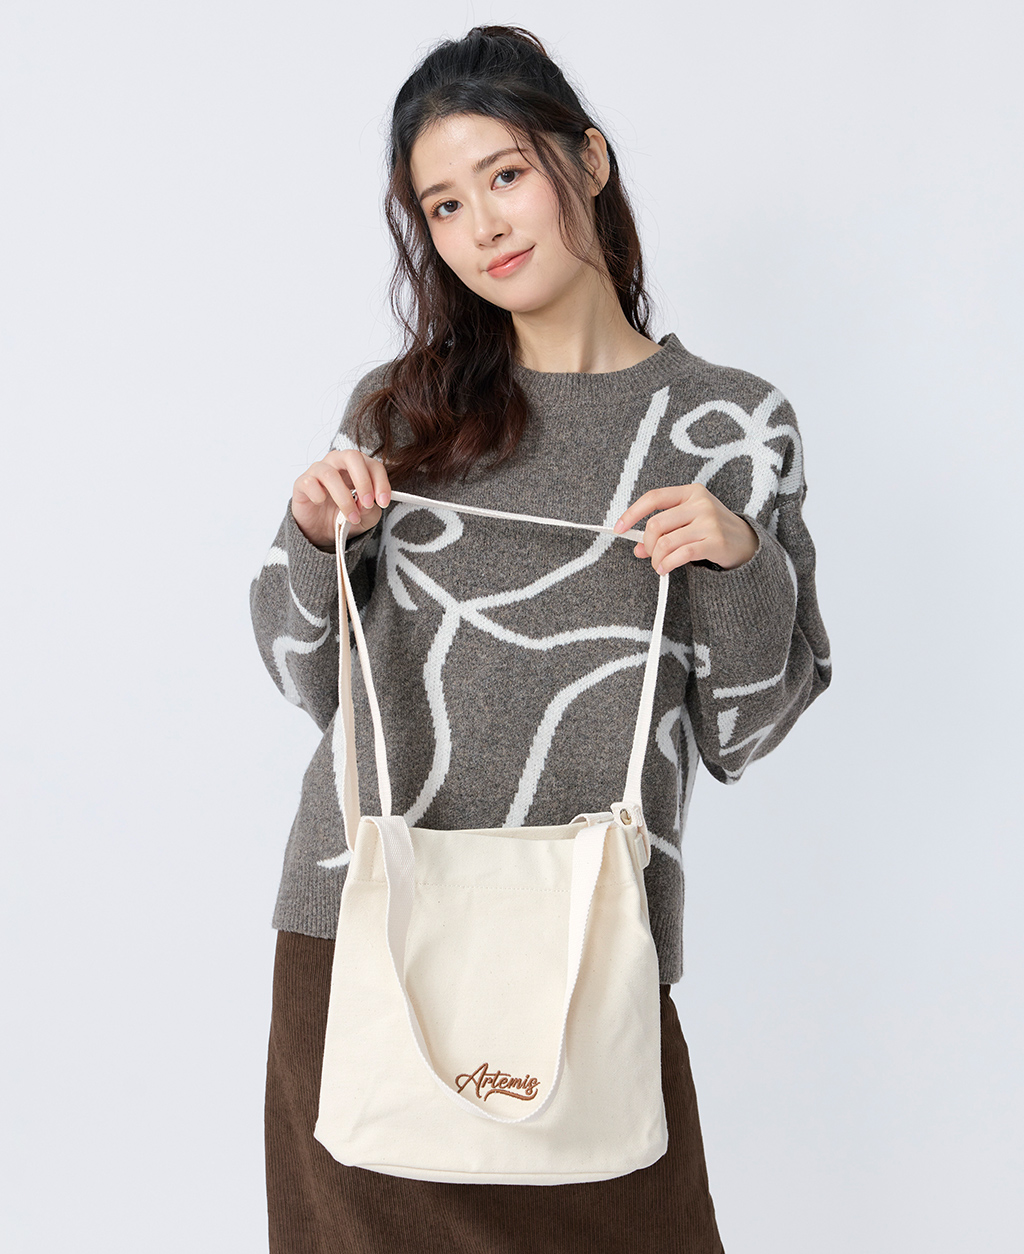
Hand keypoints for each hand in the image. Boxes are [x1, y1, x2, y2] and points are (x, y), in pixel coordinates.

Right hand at [291, 449, 391, 549]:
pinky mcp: (302, 483)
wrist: (321, 531)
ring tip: (351, 517)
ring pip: (330, 475)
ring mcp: (318, 470)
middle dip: (363, 481)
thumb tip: (366, 504)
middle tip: (368, 503)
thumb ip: (371, 510)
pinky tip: (321, 503)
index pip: (372, 465)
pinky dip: (318, 495)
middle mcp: (337, 462)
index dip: (381, 482)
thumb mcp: (366, 517)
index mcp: (357, 467)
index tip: (383, 502)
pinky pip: (310, 483)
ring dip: (344, 499)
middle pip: (352, 456)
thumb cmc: (345, 516)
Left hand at [613, 484, 758, 573]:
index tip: (618, 528)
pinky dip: (668, 564)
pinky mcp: (715, 541)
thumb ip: (663, 532)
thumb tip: (638, 547)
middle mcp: (700, 503)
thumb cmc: (712, 530)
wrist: (747, 542)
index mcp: (690, 492)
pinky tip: (666, 569)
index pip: (653, 497)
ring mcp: (709, 521)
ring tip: (660, 565)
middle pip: (656, 524)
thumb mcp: (687, 524)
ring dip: (657, 559)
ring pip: (667, 542)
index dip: (632, 513)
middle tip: (651, 555)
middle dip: (648, 545)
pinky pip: (681, 554)